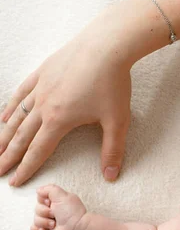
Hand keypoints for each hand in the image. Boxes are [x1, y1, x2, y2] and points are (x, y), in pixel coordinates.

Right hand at [0, 25, 131, 186]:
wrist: (107, 47)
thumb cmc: (113, 84)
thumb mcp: (117, 121)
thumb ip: (112, 150)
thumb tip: (110, 176)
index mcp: (60, 120)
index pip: (39, 150)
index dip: (26, 168)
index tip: (14, 182)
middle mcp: (44, 105)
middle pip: (22, 136)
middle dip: (8, 156)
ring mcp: (41, 87)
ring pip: (17, 115)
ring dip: (4, 134)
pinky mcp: (42, 72)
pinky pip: (21, 92)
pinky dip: (10, 106)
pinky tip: (4, 116)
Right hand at [31, 184, 86, 229]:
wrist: (76, 229)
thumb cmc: (71, 212)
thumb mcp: (62, 195)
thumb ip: (50, 189)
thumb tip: (39, 190)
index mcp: (56, 200)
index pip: (40, 196)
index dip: (43, 200)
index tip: (50, 202)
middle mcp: (52, 209)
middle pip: (37, 208)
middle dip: (44, 212)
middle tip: (54, 214)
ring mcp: (48, 220)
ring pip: (35, 218)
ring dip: (44, 222)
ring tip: (54, 224)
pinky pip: (34, 228)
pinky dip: (37, 229)